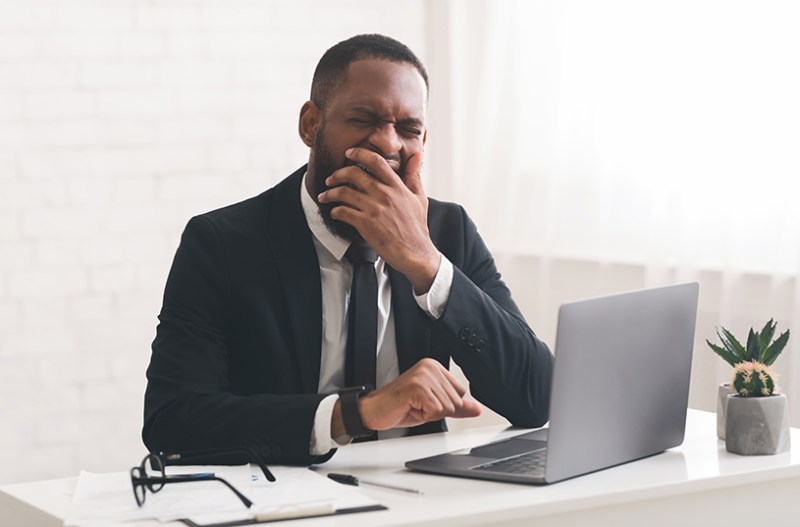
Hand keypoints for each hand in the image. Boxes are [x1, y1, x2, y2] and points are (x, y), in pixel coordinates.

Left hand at [317, 148, 439, 292]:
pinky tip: (334, 212)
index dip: (359, 154)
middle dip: (337, 174)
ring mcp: (374, 209)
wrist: (414, 253)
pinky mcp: (365, 224)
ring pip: (344, 193)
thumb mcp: (419, 198)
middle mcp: (384, 194)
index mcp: (396, 186)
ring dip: (330, 193)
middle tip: (331, 179)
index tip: (349, 153)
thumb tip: (417, 156)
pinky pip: (343, 212)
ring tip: (325, 196)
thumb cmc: (416, 227)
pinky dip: (335, 211)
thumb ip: (414, 175)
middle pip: (353, 174)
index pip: (376, 161)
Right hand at [358, 358, 481, 430]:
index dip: (444, 405)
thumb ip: (455, 406)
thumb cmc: (400, 406)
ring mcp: (423, 376)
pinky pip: (435, 411)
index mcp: (435, 367)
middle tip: (417, 405)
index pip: (461, 392)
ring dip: (429, 414)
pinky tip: (410, 408)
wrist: (374, 410)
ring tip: (413, 406)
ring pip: (446, 408)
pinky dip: (422, 417)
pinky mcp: (417, 387)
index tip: (425, 402)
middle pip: (455, 401)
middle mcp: (430, 367)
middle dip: (437, 411)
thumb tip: (476, 409)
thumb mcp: (433, 406)